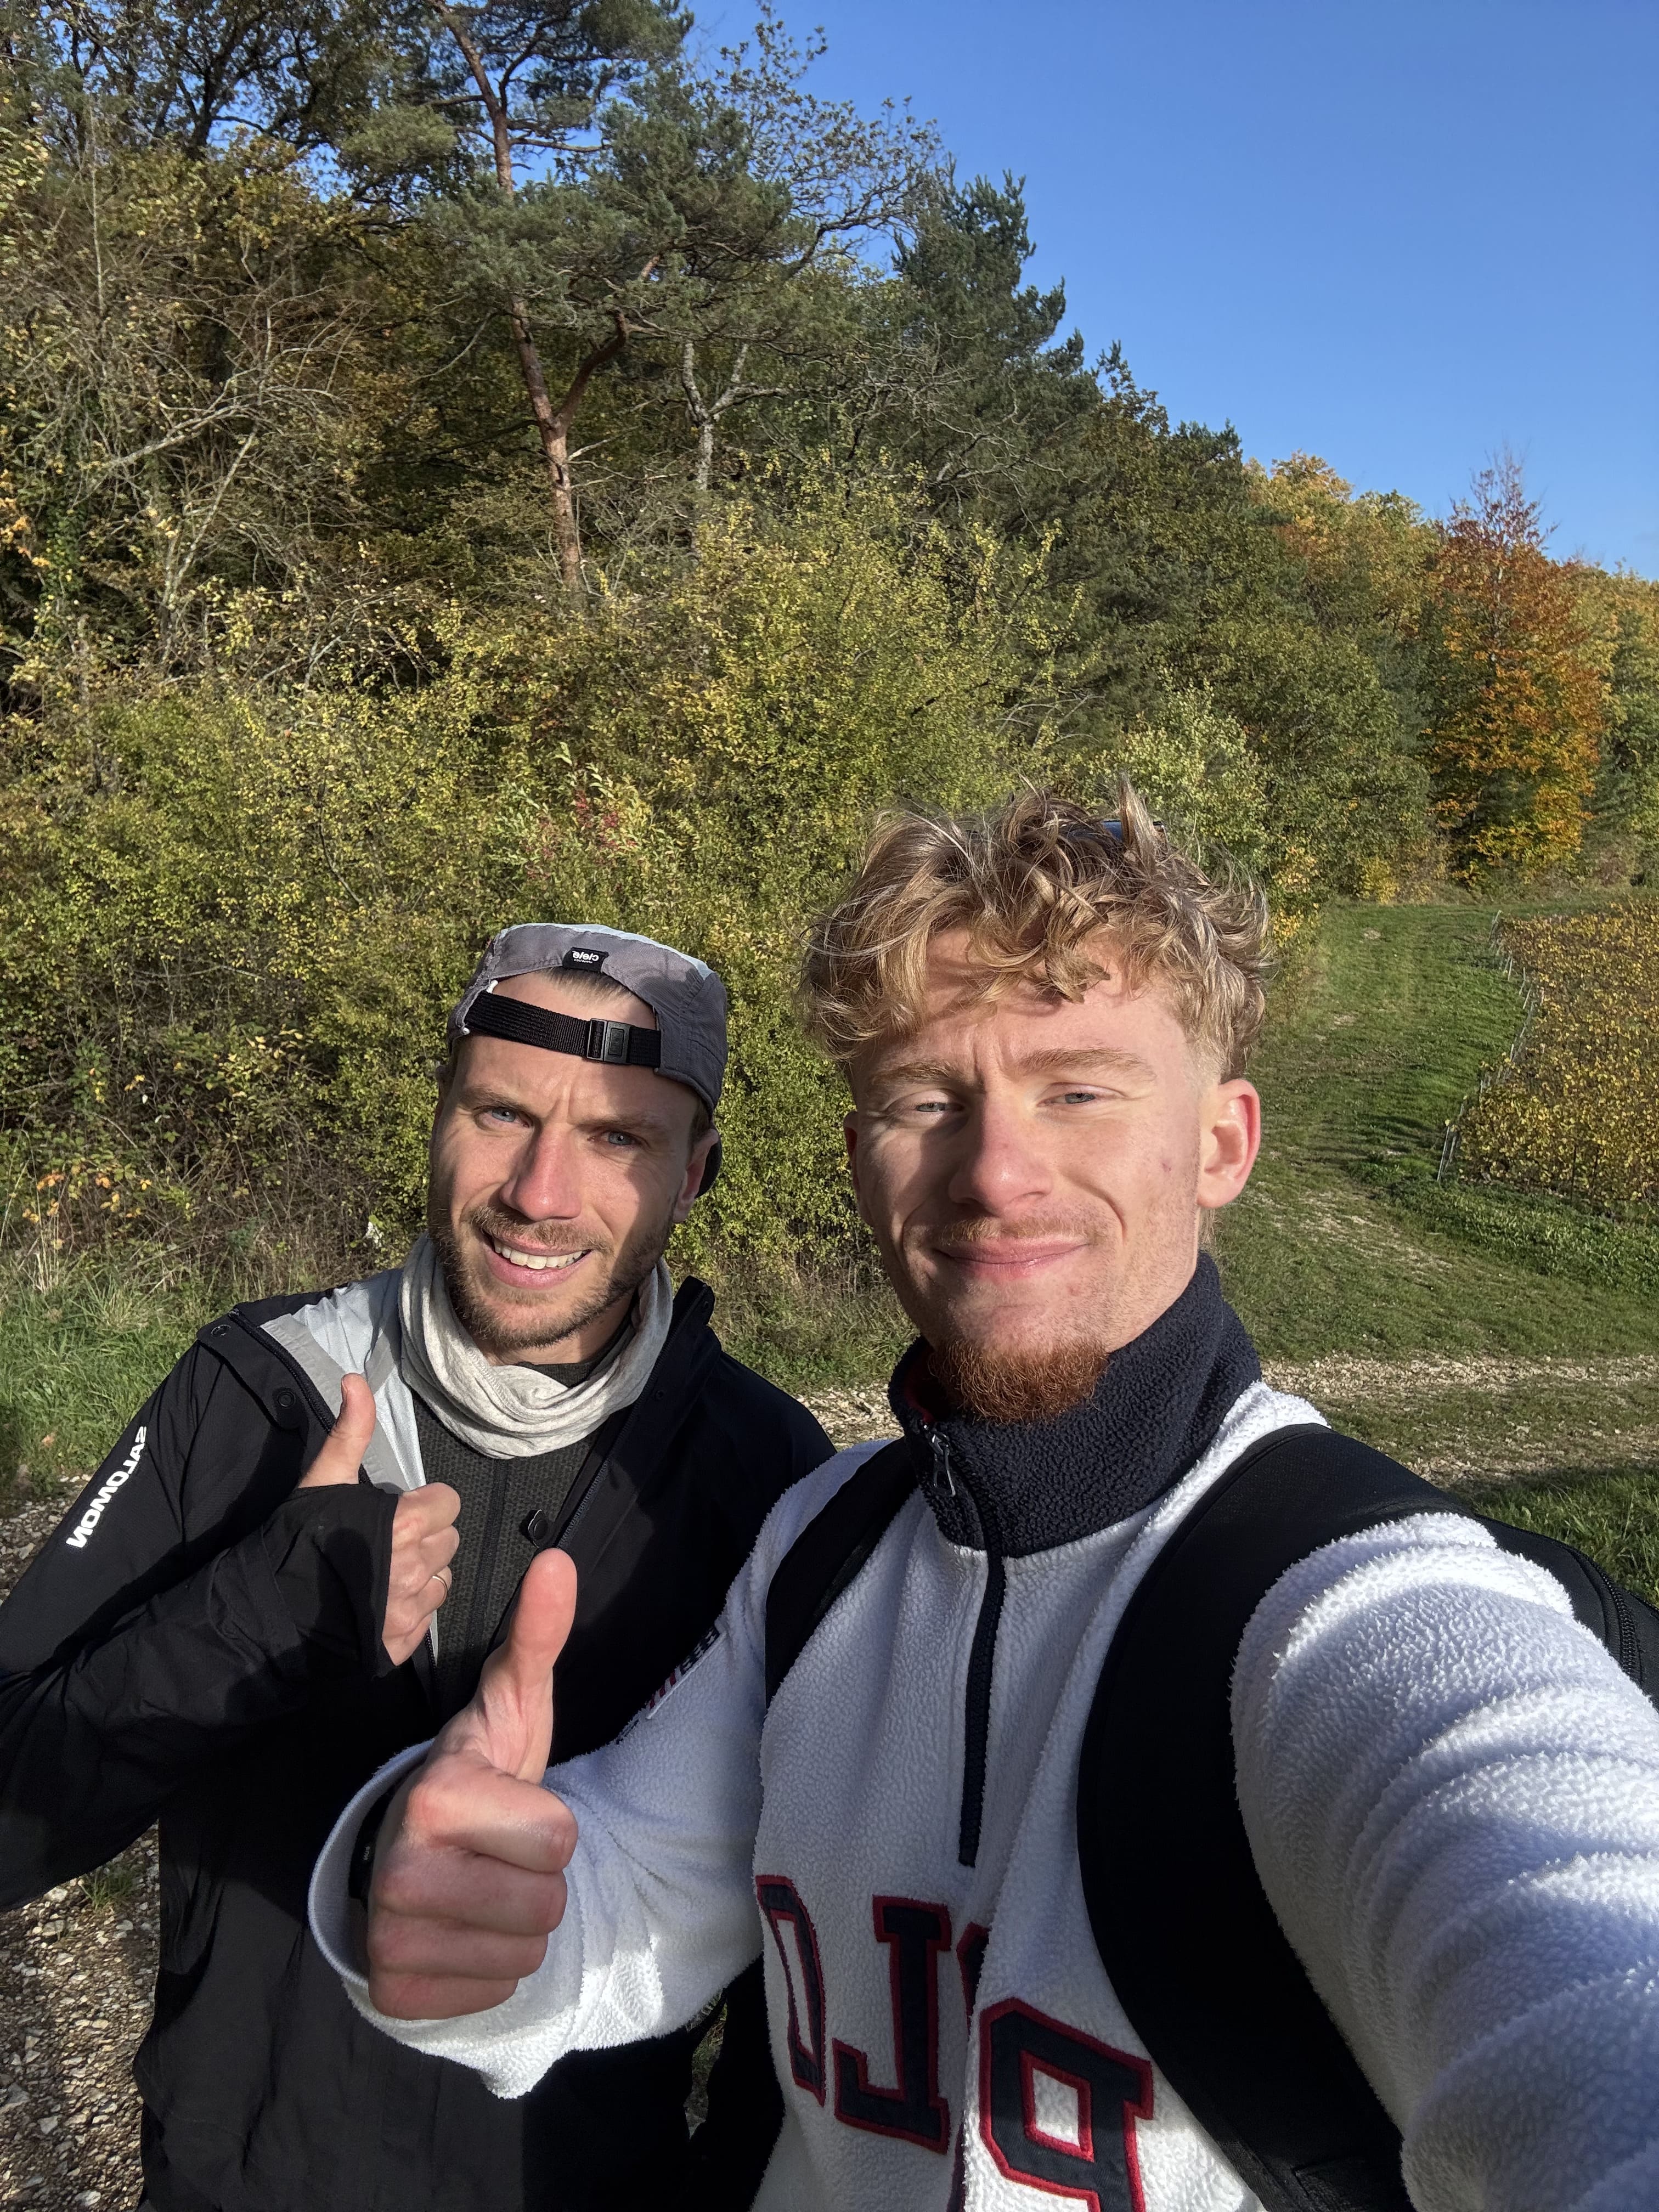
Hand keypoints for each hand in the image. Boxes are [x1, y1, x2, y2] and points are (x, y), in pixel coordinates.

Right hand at [299, 1374, 460, 1664]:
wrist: (260, 1613)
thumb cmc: (293, 1540)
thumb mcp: (322, 1480)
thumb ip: (350, 1431)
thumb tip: (355, 1379)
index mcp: (406, 1524)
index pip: (449, 1504)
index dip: (426, 1504)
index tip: (400, 1511)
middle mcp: (416, 1568)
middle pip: (448, 1542)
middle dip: (425, 1538)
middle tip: (389, 1541)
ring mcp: (409, 1610)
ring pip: (442, 1581)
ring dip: (422, 1575)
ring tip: (384, 1573)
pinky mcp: (400, 1644)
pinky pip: (426, 1620)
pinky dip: (410, 1611)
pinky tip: (379, 1604)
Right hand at [367, 1548, 578, 2019]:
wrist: (405, 1854)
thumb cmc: (475, 1779)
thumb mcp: (510, 1710)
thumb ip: (536, 1637)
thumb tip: (557, 1562)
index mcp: (435, 1797)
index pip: (557, 1836)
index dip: (548, 1823)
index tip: (507, 1807)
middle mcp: (402, 1873)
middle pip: (545, 1904)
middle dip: (535, 1879)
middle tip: (496, 1853)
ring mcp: (392, 1939)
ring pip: (525, 1955)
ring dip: (515, 1926)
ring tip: (479, 1888)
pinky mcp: (394, 1992)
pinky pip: (492, 1995)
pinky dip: (487, 1969)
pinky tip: (459, 1931)